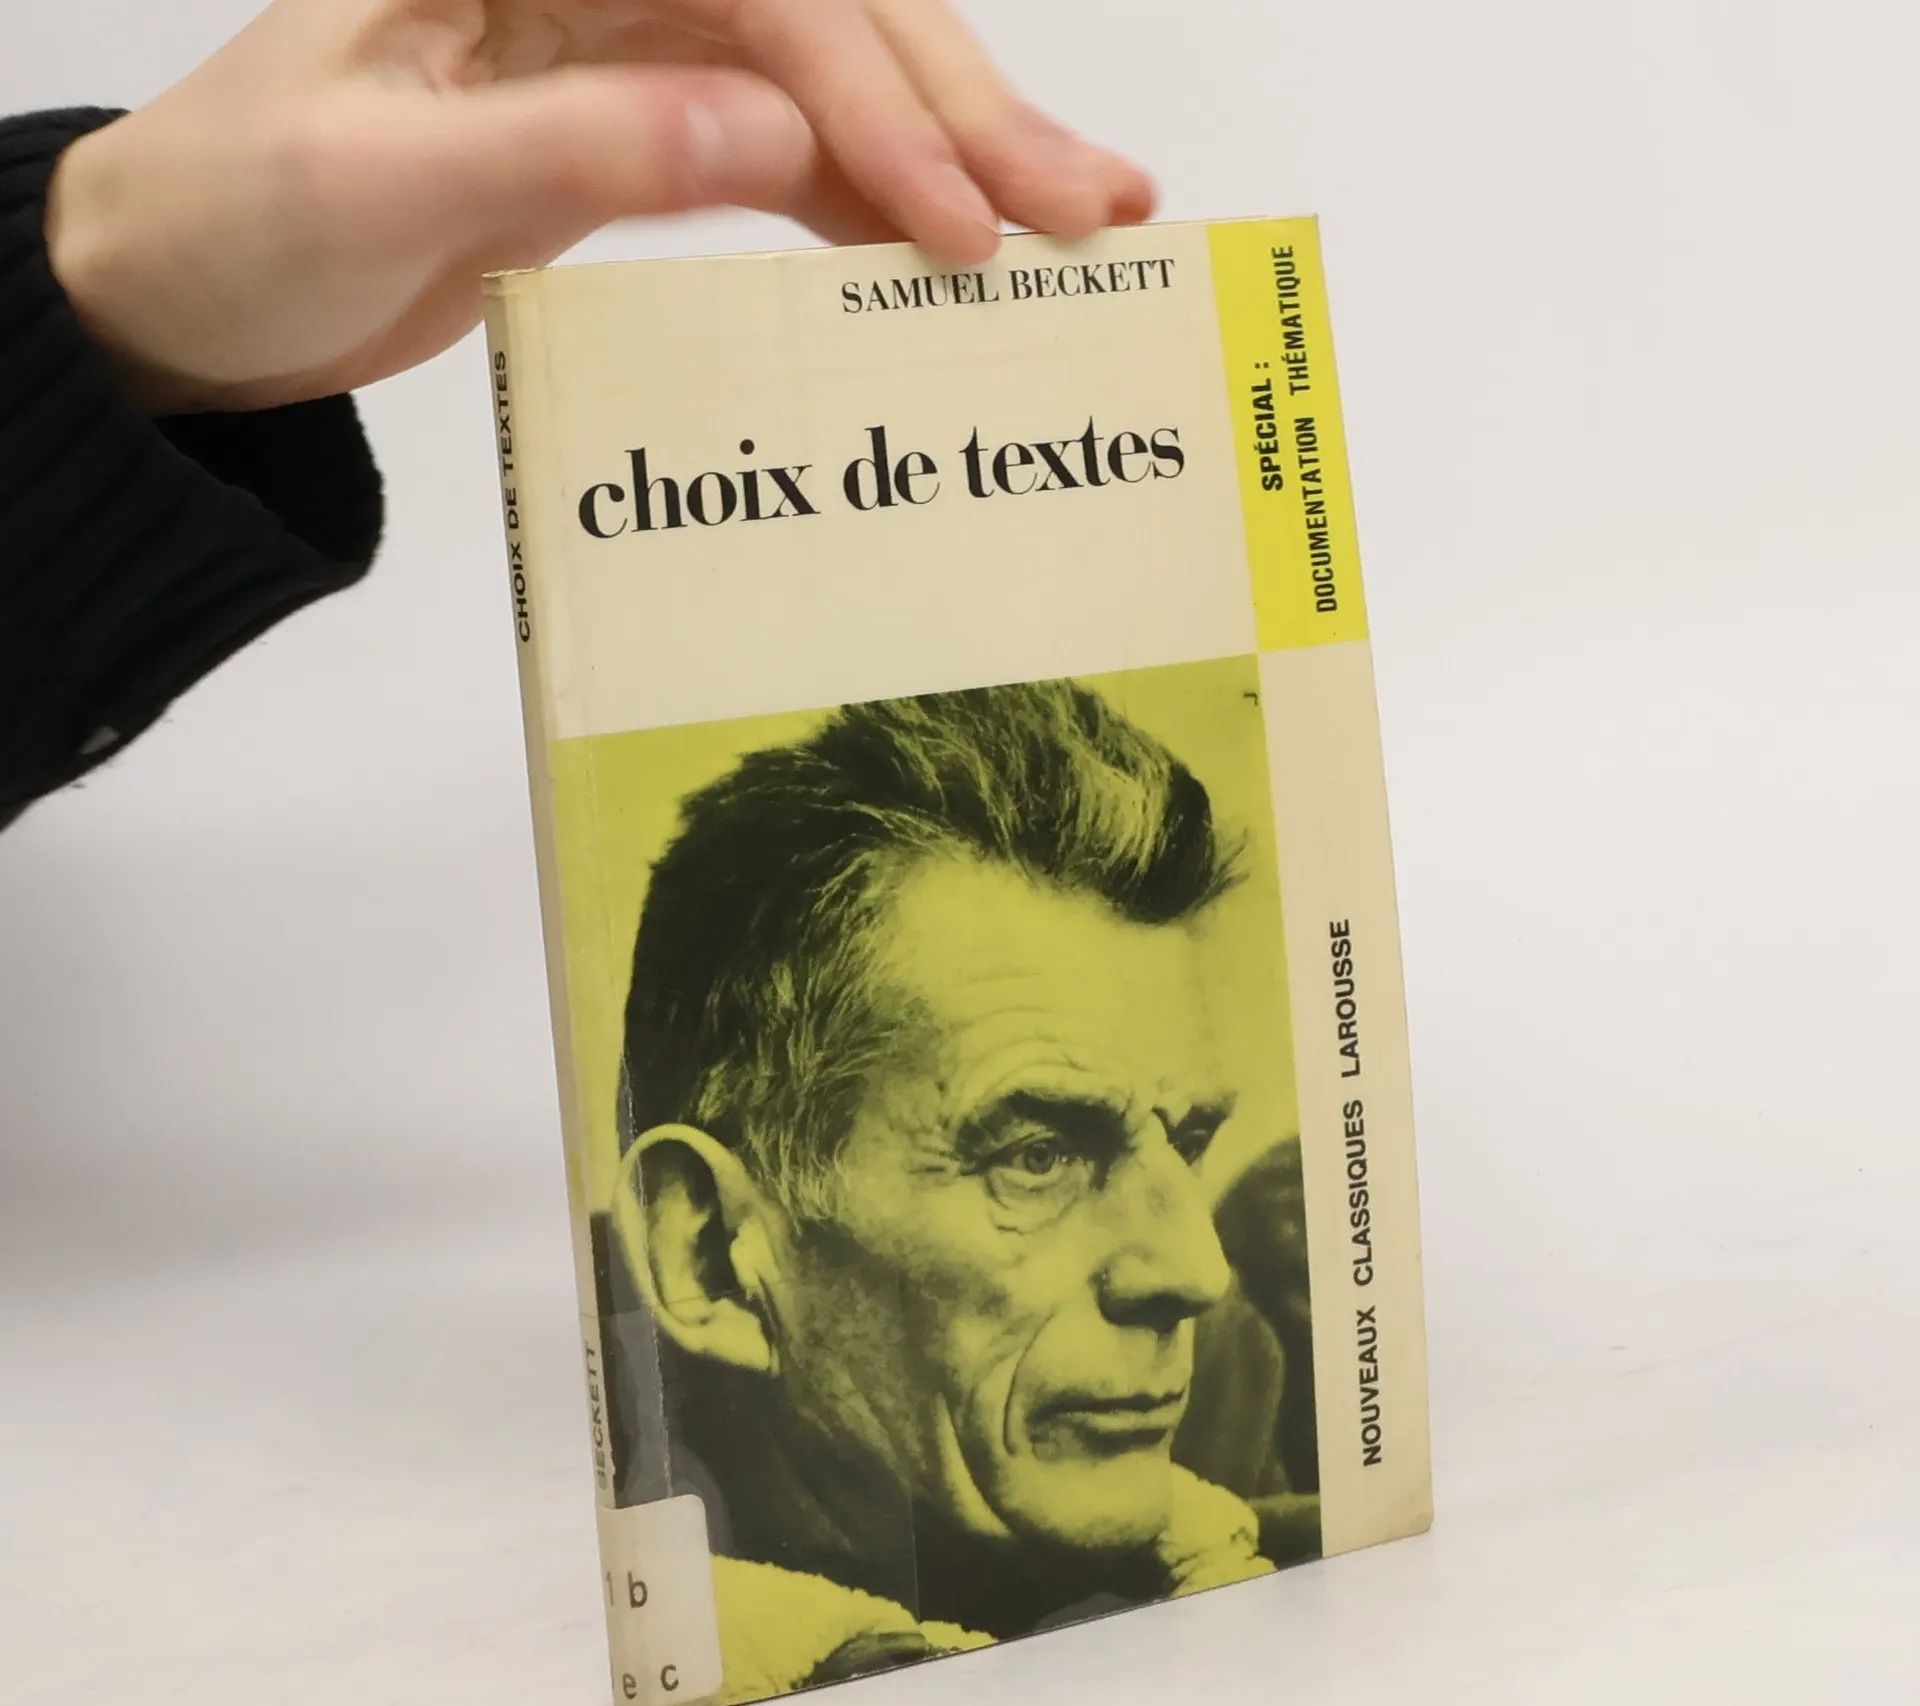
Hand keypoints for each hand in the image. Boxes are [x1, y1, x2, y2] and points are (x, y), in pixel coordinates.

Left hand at [44, 0, 1155, 413]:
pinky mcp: (631, 132)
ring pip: (827, 80)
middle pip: (828, 15)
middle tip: (1096, 204)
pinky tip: (947, 248)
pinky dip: (870, 202)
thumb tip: (768, 143)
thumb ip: (569, 149)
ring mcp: (625, 50)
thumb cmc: (232, 223)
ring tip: (1073, 224)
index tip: (959, 228)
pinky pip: (783, 155)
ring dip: (952, 152)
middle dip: (965, 111)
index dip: (873, 103)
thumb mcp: (375, 180)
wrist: (178, 296)